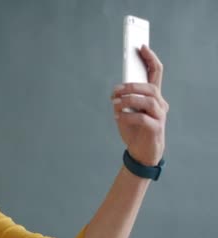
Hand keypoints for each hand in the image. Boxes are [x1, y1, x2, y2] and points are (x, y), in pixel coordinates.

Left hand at [111, 45, 168, 165]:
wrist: (141, 152)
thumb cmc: (134, 129)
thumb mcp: (128, 110)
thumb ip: (127, 99)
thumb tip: (118, 90)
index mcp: (154, 96)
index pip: (156, 72)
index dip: (150, 58)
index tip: (141, 46)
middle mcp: (160, 104)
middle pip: (151, 87)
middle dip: (131, 86)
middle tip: (115, 91)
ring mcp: (160, 116)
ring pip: (148, 101)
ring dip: (128, 100)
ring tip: (115, 104)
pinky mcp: (156, 129)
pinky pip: (143, 119)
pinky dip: (128, 116)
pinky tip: (118, 117)